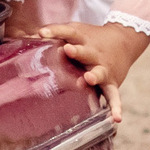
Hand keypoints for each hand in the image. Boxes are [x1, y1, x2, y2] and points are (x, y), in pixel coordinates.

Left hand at [35, 20, 149, 121]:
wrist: (124, 40)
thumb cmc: (90, 39)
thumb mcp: (75, 31)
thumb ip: (54, 34)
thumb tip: (25, 37)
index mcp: (82, 39)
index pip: (68, 31)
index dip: (55, 31)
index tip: (41, 33)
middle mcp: (93, 53)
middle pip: (85, 52)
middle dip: (77, 51)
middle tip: (68, 49)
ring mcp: (103, 68)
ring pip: (99, 72)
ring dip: (95, 76)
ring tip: (89, 79)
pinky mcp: (112, 82)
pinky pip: (114, 96)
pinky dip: (116, 107)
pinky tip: (116, 118)